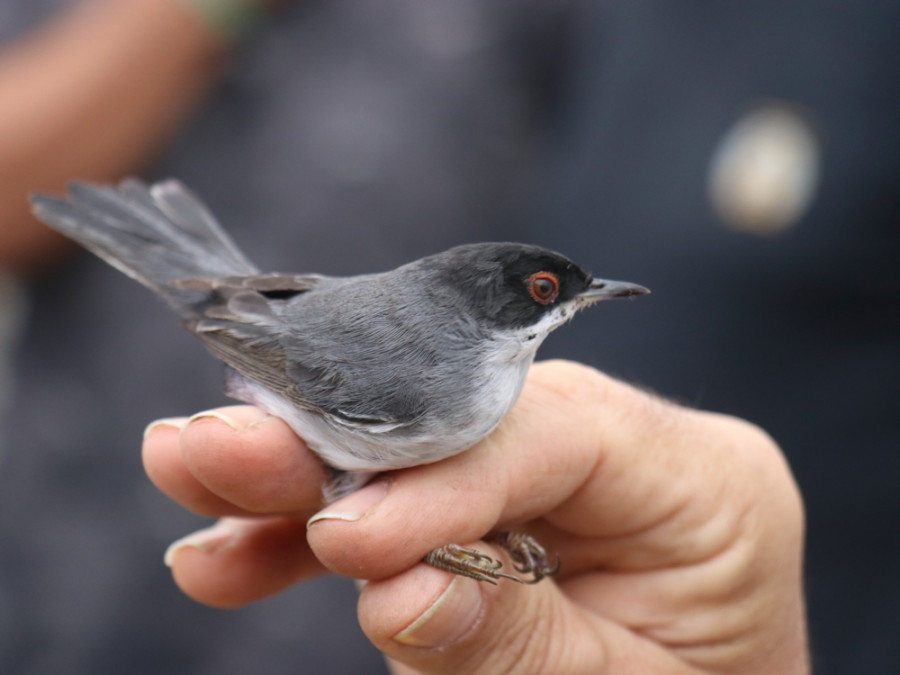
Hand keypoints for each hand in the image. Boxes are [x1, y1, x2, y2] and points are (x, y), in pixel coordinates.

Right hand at [143, 360, 808, 673]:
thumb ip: (511, 640)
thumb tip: (394, 590)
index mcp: (704, 479)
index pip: (549, 432)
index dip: (437, 477)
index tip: (343, 536)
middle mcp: (630, 454)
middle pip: (462, 423)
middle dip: (334, 447)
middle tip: (212, 451)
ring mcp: (565, 481)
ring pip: (415, 461)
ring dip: (301, 487)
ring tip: (198, 481)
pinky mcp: (511, 514)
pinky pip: (411, 510)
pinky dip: (323, 539)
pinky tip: (237, 551)